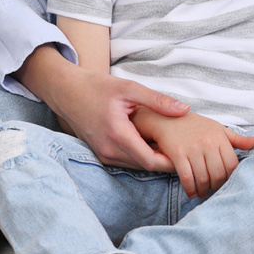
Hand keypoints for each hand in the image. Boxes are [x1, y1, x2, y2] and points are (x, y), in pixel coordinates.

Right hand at [18, 43, 183, 171]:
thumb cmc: (97, 87)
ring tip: (173, 146)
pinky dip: (141, 155)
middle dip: (166, 161)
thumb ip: (157, 101)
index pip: (150, 161)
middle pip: (145, 166)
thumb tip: (185, 110)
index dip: (171, 160)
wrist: (67, 92)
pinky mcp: (101, 154)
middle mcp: (109, 150)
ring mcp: (103, 155)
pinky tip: (153, 142)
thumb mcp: (130, 88)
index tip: (187, 152)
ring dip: (153, 159)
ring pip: (136, 165)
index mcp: (118, 135)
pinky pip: (126, 161)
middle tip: (186, 151)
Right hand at [134, 110, 253, 199]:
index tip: (226, 182)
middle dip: (216, 187)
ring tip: (203, 192)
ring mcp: (193, 149)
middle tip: (213, 189)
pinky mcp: (178, 154)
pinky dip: (190, 189)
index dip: (230, 178)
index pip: (232, 165)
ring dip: (204, 190)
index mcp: (220, 137)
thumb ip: (237, 139)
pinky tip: (191, 192)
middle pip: (218, 174)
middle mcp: (208, 143)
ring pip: (203, 179)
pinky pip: (187, 178)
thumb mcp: (218, 128)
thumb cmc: (195, 125)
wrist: (167, 117)